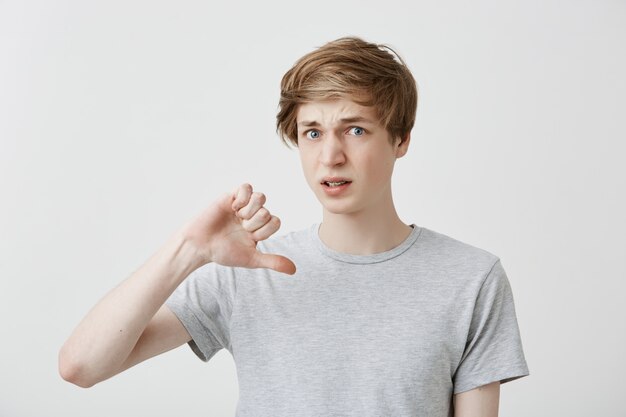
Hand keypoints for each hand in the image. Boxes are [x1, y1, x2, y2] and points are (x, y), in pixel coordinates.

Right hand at [179, 183, 295, 274]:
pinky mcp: (232, 196)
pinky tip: (233, 208)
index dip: (264, 230)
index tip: (250, 237)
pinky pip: (247, 187)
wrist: (200, 246)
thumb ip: (272, 262)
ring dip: (250, 209)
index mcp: (260, 229)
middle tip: (240, 227)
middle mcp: (253, 216)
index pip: (276, 222)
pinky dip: (242, 198)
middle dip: (254, 223)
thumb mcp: (251, 259)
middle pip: (267, 211)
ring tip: (238, 216)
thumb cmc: (224, 252)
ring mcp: (243, 205)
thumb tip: (294, 270)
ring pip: (261, 197)